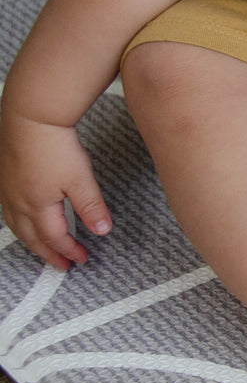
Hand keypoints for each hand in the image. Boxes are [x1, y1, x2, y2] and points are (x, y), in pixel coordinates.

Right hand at [0, 115, 111, 268]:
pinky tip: (26, 221)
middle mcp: (17, 202)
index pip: (54, 238)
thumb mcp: (80, 179)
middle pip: (32, 238)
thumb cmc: (53, 145)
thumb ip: (91, 207)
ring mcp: (8, 191)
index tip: (81, 259)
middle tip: (62, 265)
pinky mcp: (5, 178)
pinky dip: (20, 224)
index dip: (68, 251)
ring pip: (18, 226)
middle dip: (48, 254)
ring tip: (45, 249)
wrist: (31, 117)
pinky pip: (9, 212)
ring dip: (32, 242)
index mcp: (37, 205)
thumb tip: (101, 230)